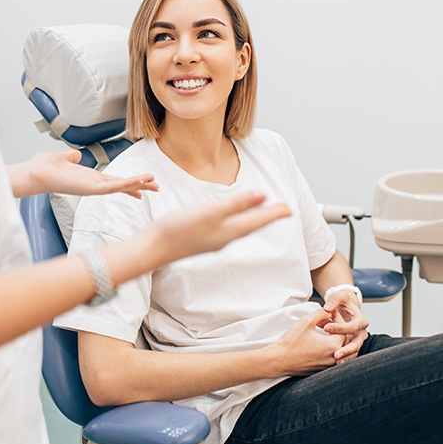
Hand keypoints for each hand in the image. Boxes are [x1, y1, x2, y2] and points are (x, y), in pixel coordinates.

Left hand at [8, 150, 158, 197]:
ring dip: (138, 184)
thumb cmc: (44, 167)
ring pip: (121, 187)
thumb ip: (71, 157)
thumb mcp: (62, 158)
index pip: (114, 181)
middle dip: (140, 186)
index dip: (129, 182)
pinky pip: (112, 187)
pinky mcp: (90, 189)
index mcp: (90, 178)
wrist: (34, 173)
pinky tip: (138, 182)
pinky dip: (126, 185)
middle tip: (157, 187)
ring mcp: (93, 188)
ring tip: (154, 183)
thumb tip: (75, 154)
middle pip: (122, 185)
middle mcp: (93, 185)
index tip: (143, 184)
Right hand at [155, 192, 290, 264]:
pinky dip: (237, 221)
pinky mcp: (202, 238)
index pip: (259, 221)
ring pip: (241, 228)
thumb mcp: (210, 212)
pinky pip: (228, 229)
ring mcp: (213, 240)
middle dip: (267, 217)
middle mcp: (225, 238)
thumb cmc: (178, 230)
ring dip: (253, 219)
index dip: (275, 213)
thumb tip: (263, 195)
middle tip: (281, 210)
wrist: (153, 248)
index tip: (290, 209)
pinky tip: (231, 219)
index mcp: (230, 231)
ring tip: (261, 212)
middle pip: (253, 225)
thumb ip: (236, 204)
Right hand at [271, 308, 345, 375]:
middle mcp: (333, 357)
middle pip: (342, 340)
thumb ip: (320, 313)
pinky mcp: (321, 369)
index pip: (344, 330)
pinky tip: (317, 341)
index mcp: (333, 346)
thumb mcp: (306, 321)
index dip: (338, 319)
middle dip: (336, 328)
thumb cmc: (292, 341)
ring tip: (322, 330)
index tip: (330, 313)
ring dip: (332, 338)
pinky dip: (328, 348)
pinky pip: (330, 356)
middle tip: (326, 320)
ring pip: (337, 349)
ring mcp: (327, 365)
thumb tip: (328, 312)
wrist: (280, 360)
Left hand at [322, 291, 368, 363]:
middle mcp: (361, 332)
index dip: (340, 327)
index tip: (326, 328)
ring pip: (354, 351)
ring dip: (346, 357)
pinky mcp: (352, 345)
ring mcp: (357, 340)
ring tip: (336, 362)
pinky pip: (350, 354)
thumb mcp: (339, 296)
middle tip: (336, 354)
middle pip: (357, 343)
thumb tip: (327, 308)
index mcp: (361, 320)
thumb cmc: (342, 302)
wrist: (345, 307)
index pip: (353, 326)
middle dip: (347, 349)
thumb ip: (334, 300)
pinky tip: (335, 364)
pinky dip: (344, 359)